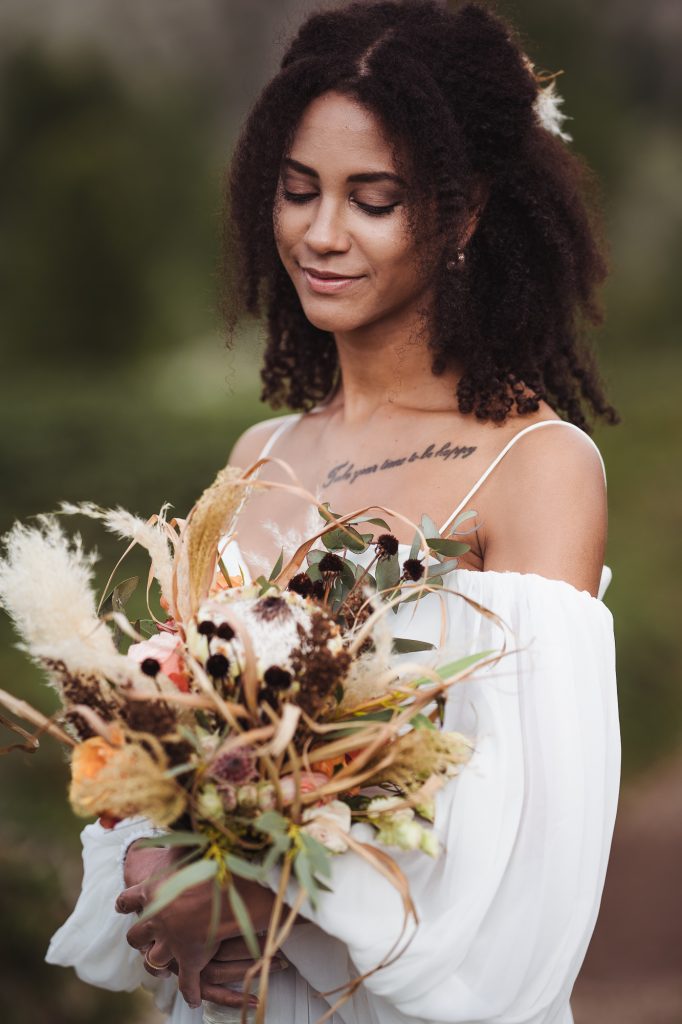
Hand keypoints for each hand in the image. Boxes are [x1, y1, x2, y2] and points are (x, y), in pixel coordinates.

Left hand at [116, 843, 278, 1008]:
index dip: (126, 903)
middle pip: (135, 935)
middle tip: (147, 933)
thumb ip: (174, 836)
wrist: (232, 885)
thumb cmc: (210, 858)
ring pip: (154, 959)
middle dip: (139, 935)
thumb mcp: (185, 843)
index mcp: (151, 890)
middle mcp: (156, 918)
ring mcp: (172, 941)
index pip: (126, 900)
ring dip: (159, 958)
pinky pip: (186, 981)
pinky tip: (193, 997)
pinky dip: (190, 990)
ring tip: (165, 958)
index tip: (125, 904)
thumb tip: (165, 818)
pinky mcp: (190, 958)